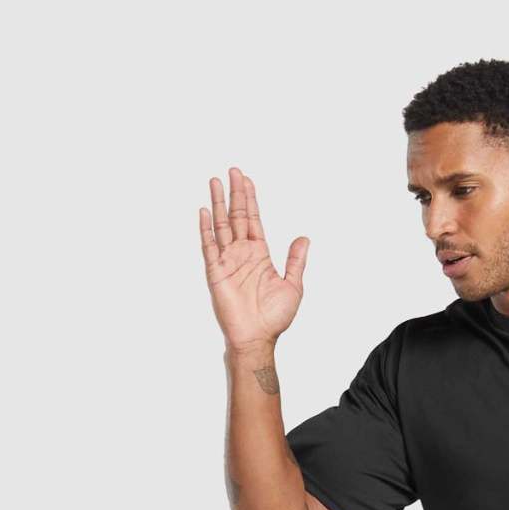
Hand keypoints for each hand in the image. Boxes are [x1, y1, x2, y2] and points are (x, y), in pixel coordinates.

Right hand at [199, 167, 308, 349]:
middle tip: (233, 171)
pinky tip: (204, 211)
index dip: (251, 200)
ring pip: (221, 225)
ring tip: (215, 181)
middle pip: (236, 216)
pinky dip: (206, 229)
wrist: (257, 338)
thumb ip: (296, 260)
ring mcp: (228, 261)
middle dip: (235, 193)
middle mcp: (242, 254)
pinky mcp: (216, 272)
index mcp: (259, 255)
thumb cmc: (274, 318)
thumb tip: (304, 239)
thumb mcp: (293, 286)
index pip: (253, 220)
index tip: (247, 180)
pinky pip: (209, 246)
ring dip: (218, 203)